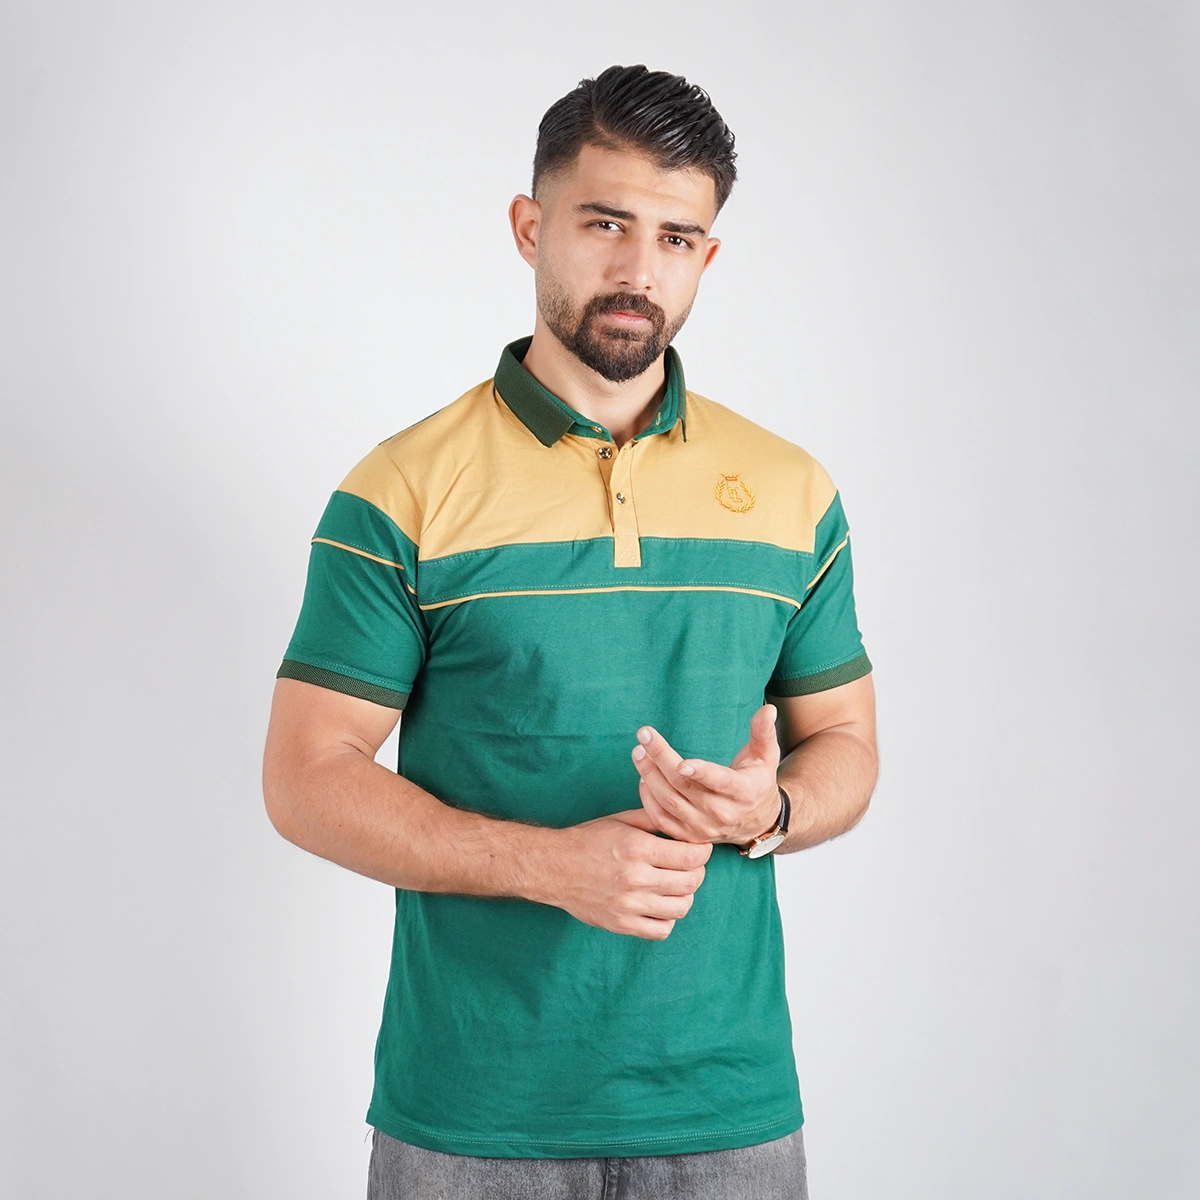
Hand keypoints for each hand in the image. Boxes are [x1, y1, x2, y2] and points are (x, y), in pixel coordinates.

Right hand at [547, 808, 711, 939]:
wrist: (553, 867)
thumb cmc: (588, 840)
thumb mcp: (621, 820)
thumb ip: (654, 820)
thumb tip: (684, 821)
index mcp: (638, 848)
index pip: (691, 856)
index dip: (703, 852)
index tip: (700, 849)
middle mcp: (636, 878)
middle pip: (691, 882)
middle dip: (698, 872)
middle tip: (691, 866)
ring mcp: (629, 905)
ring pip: (681, 907)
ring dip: (685, 895)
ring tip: (676, 885)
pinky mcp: (621, 924)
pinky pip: (662, 929)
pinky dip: (668, 918)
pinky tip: (660, 905)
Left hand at [631, 705, 782, 845]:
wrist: (758, 823)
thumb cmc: (758, 782)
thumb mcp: (766, 756)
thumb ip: (764, 732)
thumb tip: (767, 709)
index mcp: (743, 792)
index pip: (720, 782)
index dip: (701, 773)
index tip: (681, 762)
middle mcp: (722, 813)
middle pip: (685, 786)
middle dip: (660, 760)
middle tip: (644, 737)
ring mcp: (704, 827)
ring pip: (669, 802)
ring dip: (649, 776)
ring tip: (638, 752)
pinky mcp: (690, 835)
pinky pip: (662, 820)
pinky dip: (648, 800)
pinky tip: (643, 778)